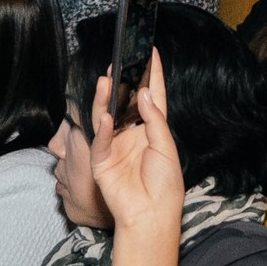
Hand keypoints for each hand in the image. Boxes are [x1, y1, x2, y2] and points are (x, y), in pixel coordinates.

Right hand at [90, 52, 184, 238]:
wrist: (153, 214)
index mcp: (151, 129)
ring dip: (105, 99)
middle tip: (117, 62)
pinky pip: (100, 141)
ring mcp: (115, 146)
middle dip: (121, 82)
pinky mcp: (102, 162)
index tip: (150, 51)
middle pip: (123, 103)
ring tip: (105, 81)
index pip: (151, 97)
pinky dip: (102, 129)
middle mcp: (131, 134)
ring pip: (106, 116)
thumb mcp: (166, 147)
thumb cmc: (165, 184)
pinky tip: (105, 117)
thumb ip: (154, 120)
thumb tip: (143, 93)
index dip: (151, 75)